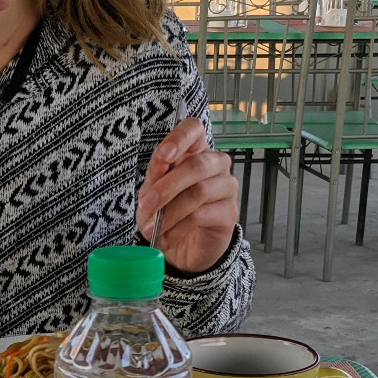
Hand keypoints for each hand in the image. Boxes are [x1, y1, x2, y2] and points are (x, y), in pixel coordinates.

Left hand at [136, 118, 237, 273]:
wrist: (181, 248)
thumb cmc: (167, 213)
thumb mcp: (151, 193)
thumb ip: (155, 176)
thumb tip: (159, 161)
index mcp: (193, 151)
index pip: (194, 129)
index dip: (179, 138)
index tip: (163, 155)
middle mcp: (215, 164)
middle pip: (196, 165)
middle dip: (166, 187)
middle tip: (147, 205)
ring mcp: (226, 187)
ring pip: (199, 191)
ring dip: (170, 212)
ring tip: (153, 228)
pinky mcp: (229, 213)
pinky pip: (201, 216)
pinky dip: (177, 228)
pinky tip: (165, 237)